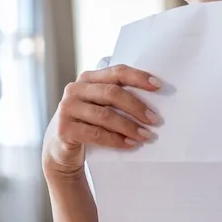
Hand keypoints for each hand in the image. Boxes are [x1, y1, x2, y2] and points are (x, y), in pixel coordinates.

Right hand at [43, 65, 161, 177]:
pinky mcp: (64, 129)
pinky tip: (130, 144)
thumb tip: (155, 101)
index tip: (158, 86)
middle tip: (154, 119)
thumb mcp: (101, 106)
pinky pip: (96, 134)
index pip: (116, 71)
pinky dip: (116, 140)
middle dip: (136, 106)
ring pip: (105, 115)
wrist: (63, 149)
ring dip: (129, 126)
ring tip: (146, 135)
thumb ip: (118, 98)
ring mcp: (67, 108)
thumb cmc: (90, 124)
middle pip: (111, 93)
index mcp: (88, 78)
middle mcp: (75, 89)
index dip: (138, 77)